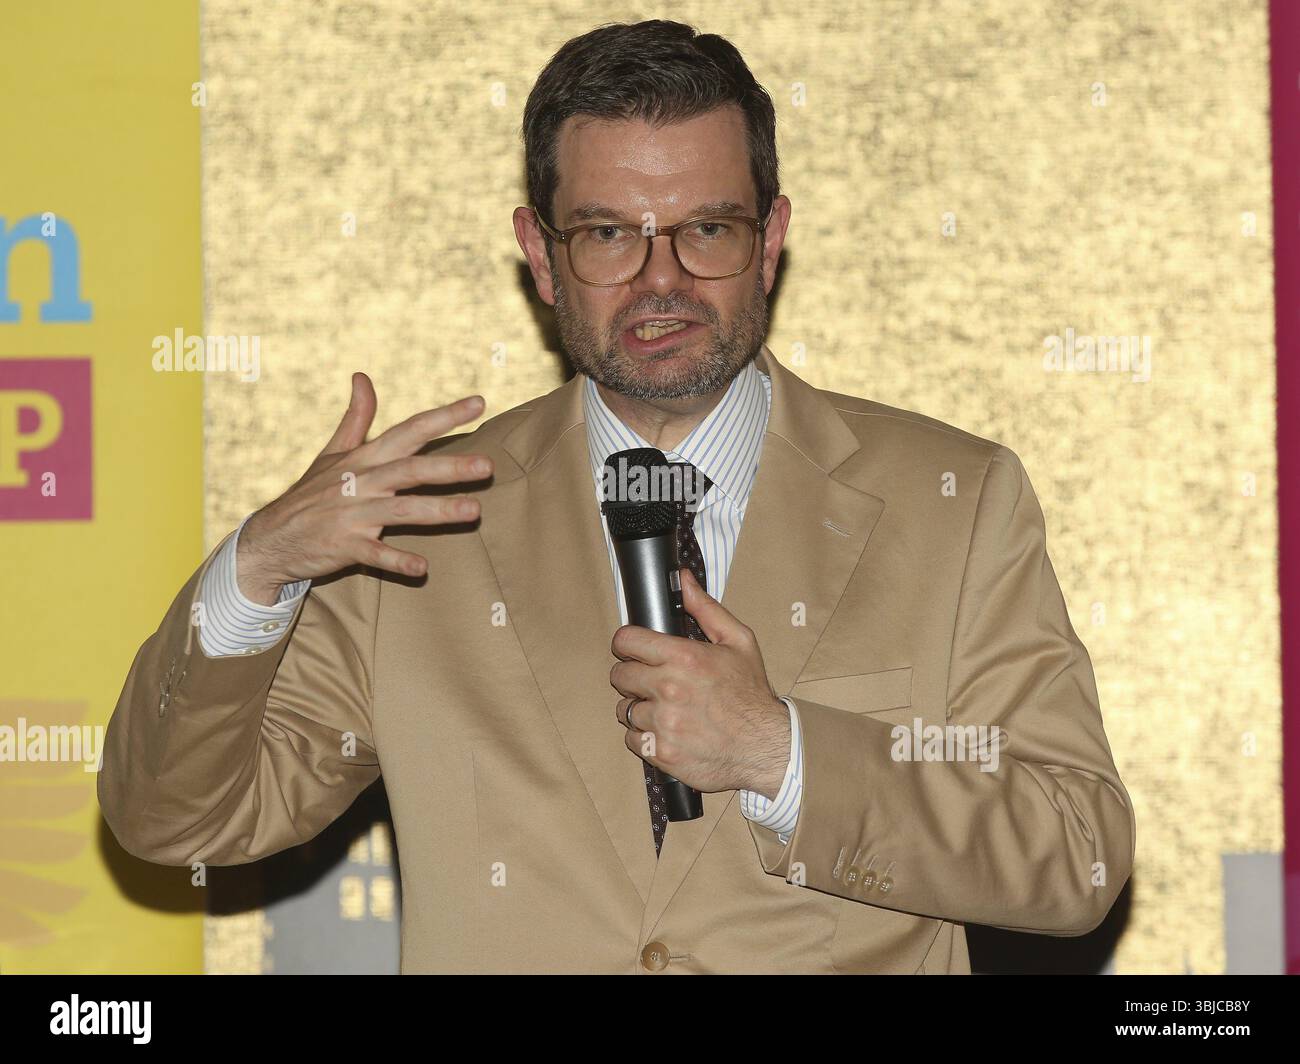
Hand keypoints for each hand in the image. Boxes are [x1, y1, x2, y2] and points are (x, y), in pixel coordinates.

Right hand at [235, 372, 492, 603]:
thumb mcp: (332, 452)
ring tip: (475, 511)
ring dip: (438, 511)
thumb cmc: (310, 494)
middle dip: (449, 466)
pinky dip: (396, 561)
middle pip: (411, 469)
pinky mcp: (344, 546)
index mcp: (364, 458)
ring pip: (401, 510)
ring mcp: (352, 514)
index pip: (409, 430)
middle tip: (488, 466)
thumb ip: (356, 417)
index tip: (478, 402)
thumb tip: (362, 376)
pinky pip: (374, 554)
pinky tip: (422, 567)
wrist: (269, 538)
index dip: (443, 416)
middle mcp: (362, 482)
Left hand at [610, 568, 790, 796]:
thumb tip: (683, 579)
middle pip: (619, 675)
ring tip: (664, 709)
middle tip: (652, 681)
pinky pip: (632, 739)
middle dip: (632, 676)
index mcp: (684, 657)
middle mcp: (669, 689)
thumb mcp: (738, 642)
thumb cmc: (751, 695)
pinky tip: (667, 732)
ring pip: (624, 709)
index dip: (628, 644)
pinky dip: (645, 737)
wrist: (766, 746)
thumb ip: (705, 608)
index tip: (635, 651)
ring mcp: (663, 723)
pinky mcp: (661, 752)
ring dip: (639, 708)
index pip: (626, 640)